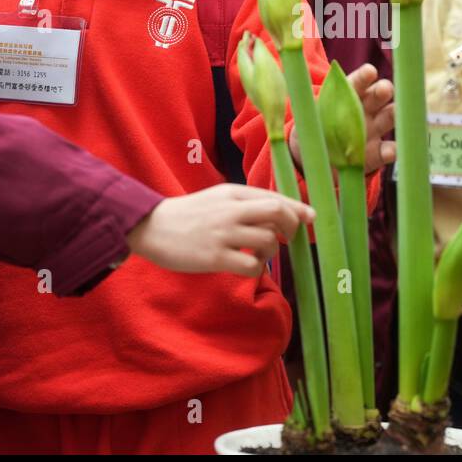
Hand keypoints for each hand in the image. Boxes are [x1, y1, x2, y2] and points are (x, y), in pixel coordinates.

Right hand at [127, 184, 313, 277]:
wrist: (152, 227)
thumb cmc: (188, 215)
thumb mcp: (217, 199)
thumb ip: (245, 203)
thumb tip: (279, 211)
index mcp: (233, 194)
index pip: (274, 197)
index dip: (297, 208)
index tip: (310, 217)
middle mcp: (231, 210)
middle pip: (276, 212)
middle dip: (291, 226)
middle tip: (287, 237)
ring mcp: (223, 234)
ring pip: (267, 240)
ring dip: (272, 251)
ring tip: (260, 254)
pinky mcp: (214, 257)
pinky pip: (251, 265)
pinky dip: (258, 268)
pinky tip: (248, 266)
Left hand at [289, 63, 396, 173]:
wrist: (317, 160)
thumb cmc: (315, 131)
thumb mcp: (308, 119)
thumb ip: (310, 110)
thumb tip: (298, 95)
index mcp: (348, 96)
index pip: (357, 82)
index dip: (364, 76)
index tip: (369, 72)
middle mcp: (365, 109)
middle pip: (378, 95)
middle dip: (383, 90)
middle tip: (384, 89)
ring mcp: (374, 130)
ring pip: (389, 117)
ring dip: (394, 113)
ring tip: (396, 113)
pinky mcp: (377, 153)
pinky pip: (388, 150)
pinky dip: (391, 151)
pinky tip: (391, 152)